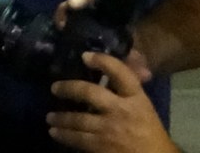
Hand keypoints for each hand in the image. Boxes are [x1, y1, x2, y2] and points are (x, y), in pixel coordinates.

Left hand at [47, 51, 175, 152]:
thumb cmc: (149, 132)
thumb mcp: (143, 107)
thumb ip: (128, 88)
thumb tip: (118, 65)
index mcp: (136, 98)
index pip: (120, 73)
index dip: (102, 61)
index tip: (85, 56)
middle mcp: (121, 110)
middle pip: (90, 93)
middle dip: (69, 88)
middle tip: (54, 88)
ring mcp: (110, 130)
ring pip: (78, 119)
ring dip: (61, 118)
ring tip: (50, 117)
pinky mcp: (102, 147)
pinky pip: (78, 139)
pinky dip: (65, 135)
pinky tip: (56, 132)